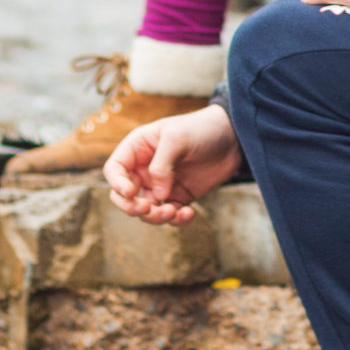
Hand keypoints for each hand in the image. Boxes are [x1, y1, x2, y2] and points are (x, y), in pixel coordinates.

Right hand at [106, 104, 241, 226]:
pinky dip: (175, 220)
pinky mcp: (179, 197)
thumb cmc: (201, 129)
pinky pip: (169, 215)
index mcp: (138, 149)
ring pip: (146, 211)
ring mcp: (161, 185)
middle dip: (131, 207)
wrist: (234, 137)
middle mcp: (145, 169)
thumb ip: (162, 165)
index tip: (131, 192)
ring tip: (173, 211)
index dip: (117, 184)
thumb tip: (157, 196)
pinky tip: (188, 214)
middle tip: (147, 208)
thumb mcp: (178, 138)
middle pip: (124, 196)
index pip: (115, 170)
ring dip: (155, 217)